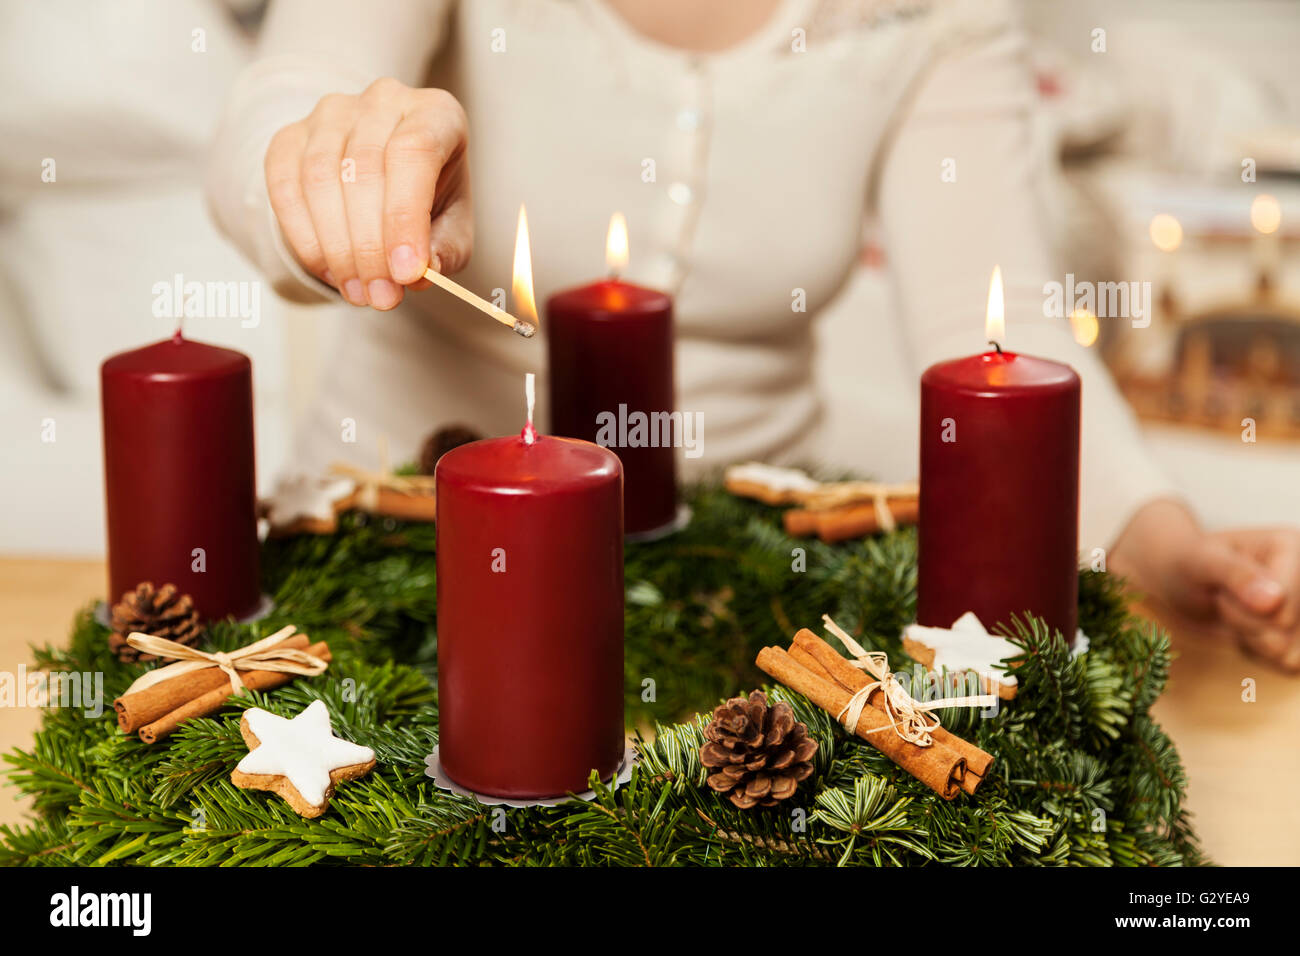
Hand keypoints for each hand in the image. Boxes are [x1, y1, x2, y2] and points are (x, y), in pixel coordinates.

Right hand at [264, 77, 471, 309]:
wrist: (384, 177)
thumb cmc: (430, 201)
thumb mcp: (453, 226)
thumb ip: (445, 249)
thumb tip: (420, 273)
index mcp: (434, 114)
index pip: (414, 152)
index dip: (405, 217)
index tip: (406, 273)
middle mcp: (382, 100)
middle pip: (364, 169)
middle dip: (371, 247)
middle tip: (382, 297)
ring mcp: (331, 113)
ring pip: (321, 178)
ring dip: (337, 248)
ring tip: (358, 292)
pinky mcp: (291, 136)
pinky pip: (286, 187)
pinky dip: (304, 237)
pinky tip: (328, 270)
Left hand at [1111, 499, 1299, 670]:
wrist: (1180, 580)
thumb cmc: (1189, 563)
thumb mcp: (1202, 562)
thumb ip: (1237, 576)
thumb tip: (1275, 602)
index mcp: (1293, 547)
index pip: (1282, 608)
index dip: (1241, 608)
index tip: (1219, 588)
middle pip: (1285, 632)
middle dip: (1243, 623)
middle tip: (1223, 599)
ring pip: (1288, 652)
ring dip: (1251, 640)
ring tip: (1234, 611)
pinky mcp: (1299, 631)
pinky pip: (1287, 663)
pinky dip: (1258, 652)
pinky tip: (1243, 628)